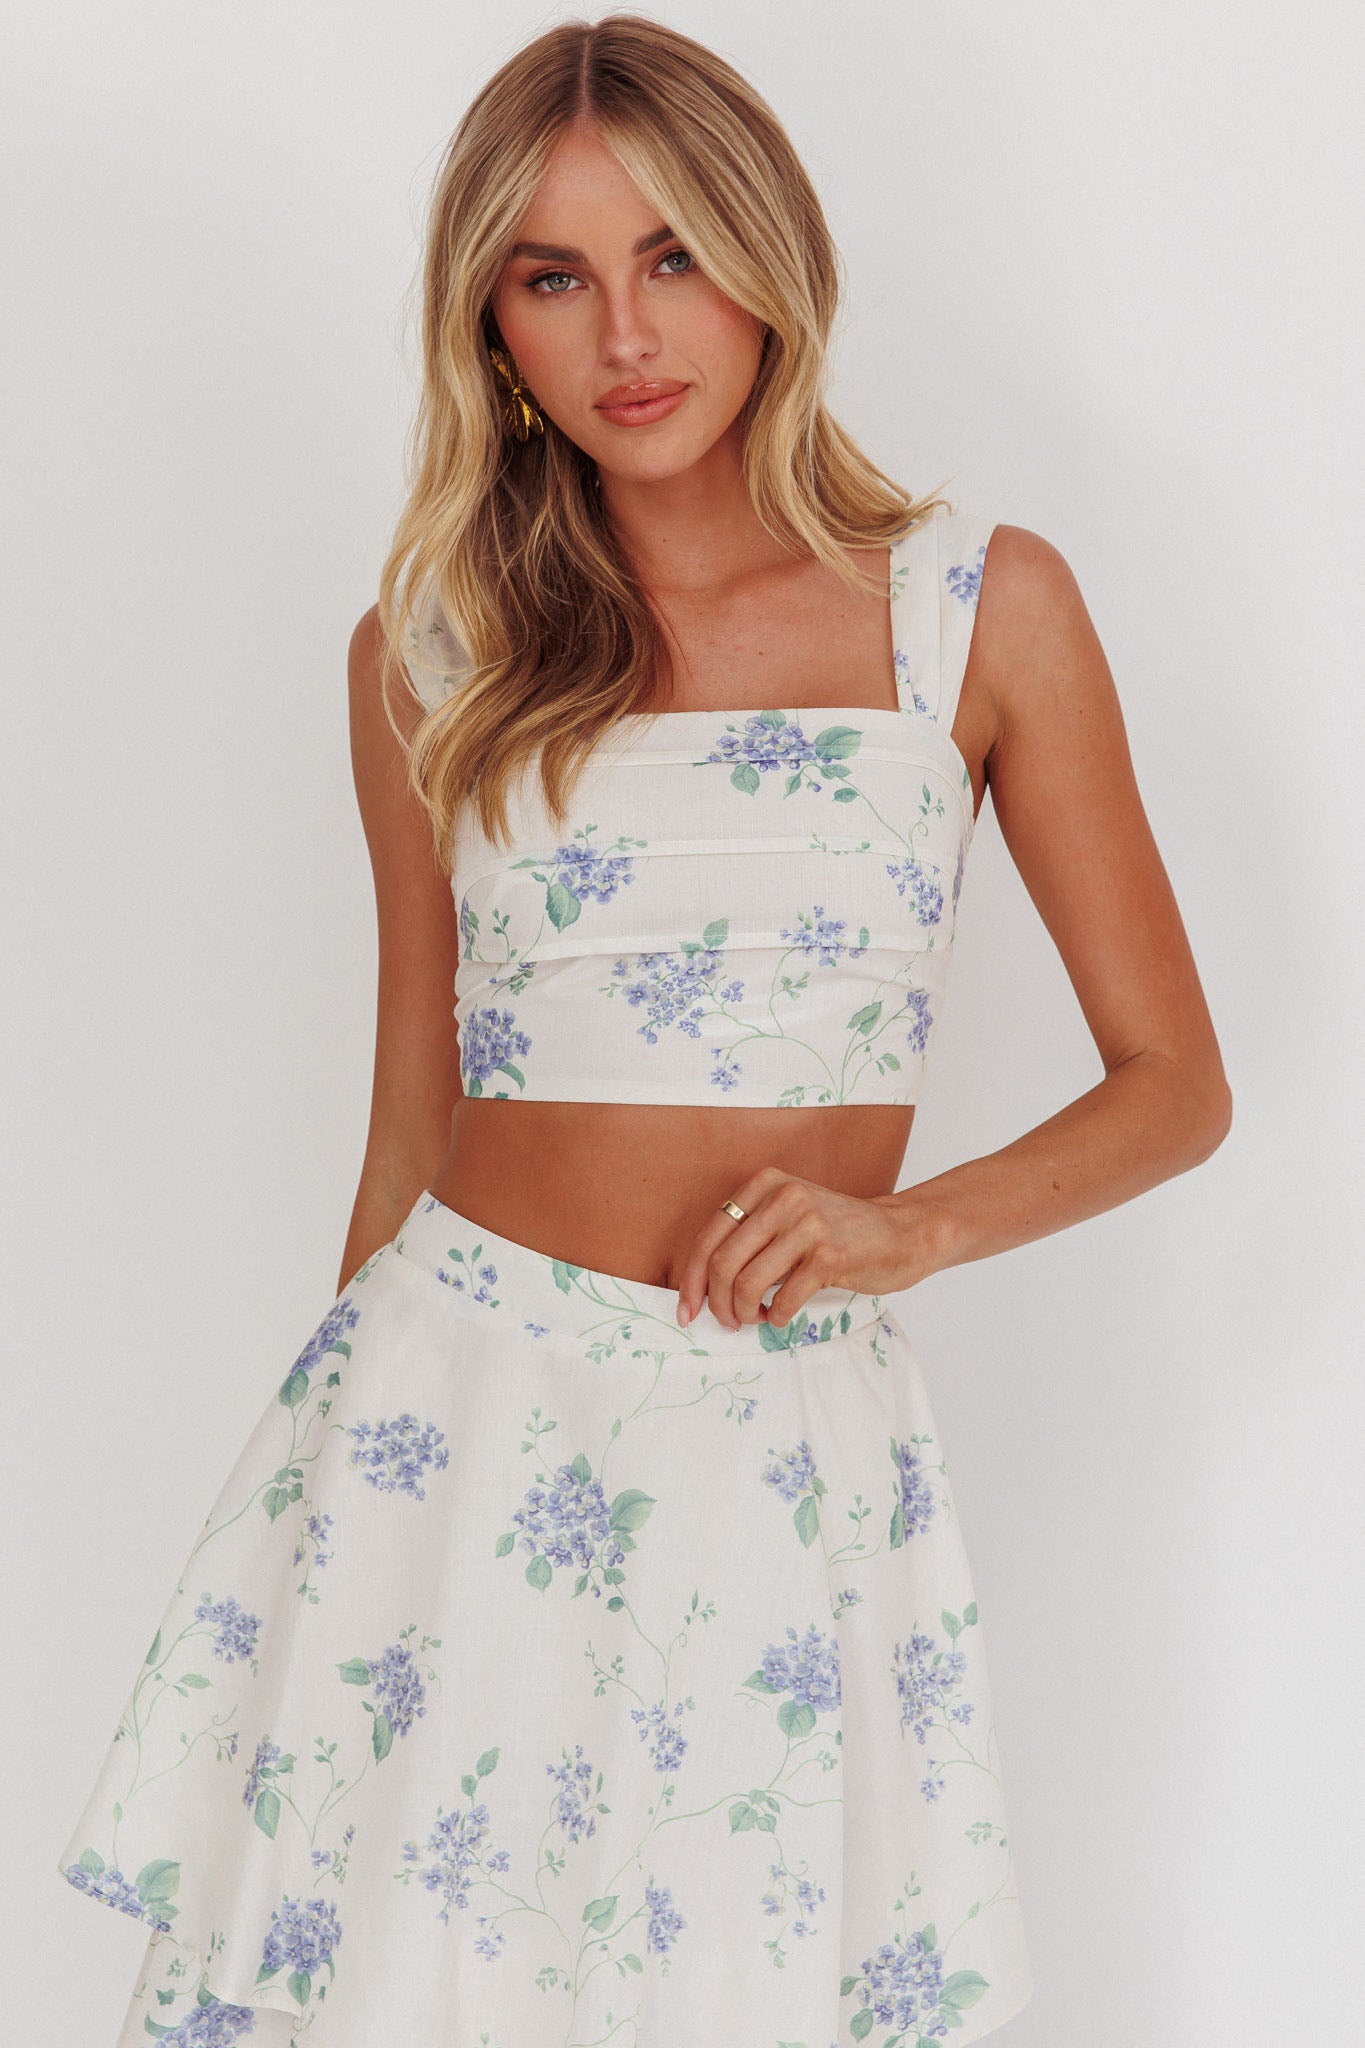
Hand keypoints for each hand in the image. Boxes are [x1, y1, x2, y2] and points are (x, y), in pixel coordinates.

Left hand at [673, 1166, 932, 1329]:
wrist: (900, 1233)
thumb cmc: (837, 1232)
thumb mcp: (788, 1217)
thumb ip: (749, 1237)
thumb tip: (700, 1287)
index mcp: (765, 1184)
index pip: (709, 1236)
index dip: (691, 1280)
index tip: (687, 1311)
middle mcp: (784, 1197)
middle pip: (723, 1263)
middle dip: (717, 1304)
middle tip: (727, 1322)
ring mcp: (808, 1225)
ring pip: (748, 1284)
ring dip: (745, 1314)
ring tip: (756, 1318)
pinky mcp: (830, 1255)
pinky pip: (783, 1300)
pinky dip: (776, 1318)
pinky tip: (781, 1316)